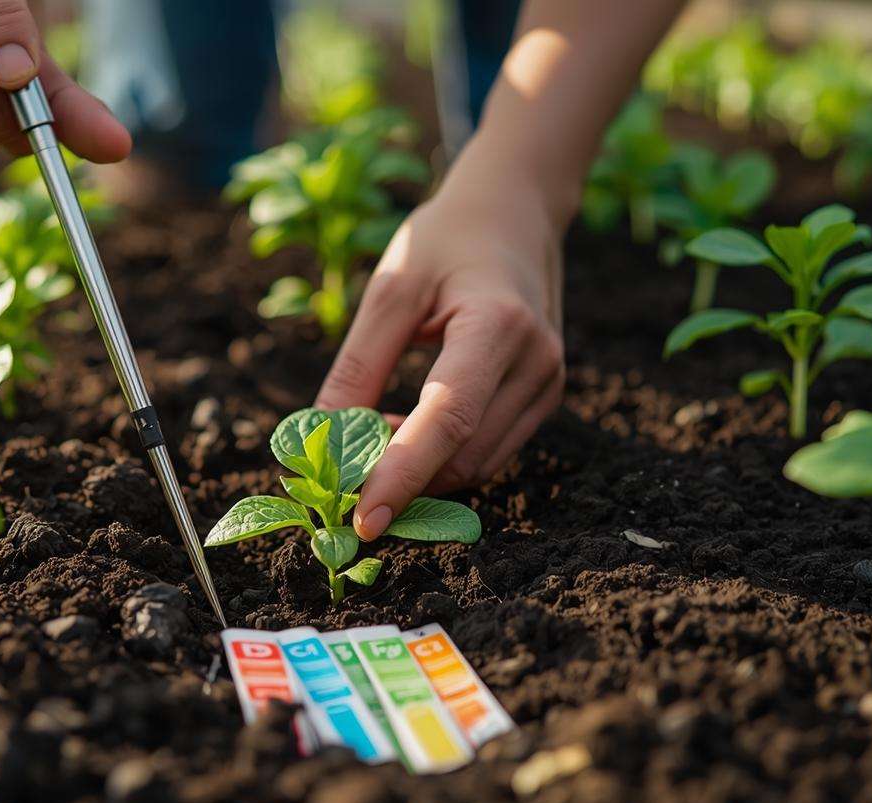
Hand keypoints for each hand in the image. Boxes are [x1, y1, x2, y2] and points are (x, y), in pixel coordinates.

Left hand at [316, 182, 566, 540]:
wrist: (514, 212)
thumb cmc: (445, 239)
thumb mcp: (391, 287)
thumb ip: (359, 365)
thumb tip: (322, 438)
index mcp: (497, 326)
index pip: (448, 419)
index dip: (403, 475)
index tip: (362, 521)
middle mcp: (536, 362)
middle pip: (463, 454)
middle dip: (400, 477)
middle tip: (339, 467)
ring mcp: (548, 384)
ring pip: (477, 465)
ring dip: (419, 469)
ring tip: (372, 429)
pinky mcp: (546, 398)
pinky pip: (489, 452)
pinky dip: (441, 457)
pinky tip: (405, 426)